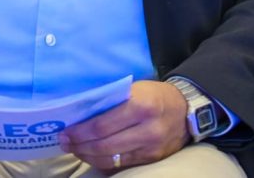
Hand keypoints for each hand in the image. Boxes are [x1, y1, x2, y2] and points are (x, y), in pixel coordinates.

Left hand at [59, 80, 188, 171]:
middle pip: (104, 144)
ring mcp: (150, 147)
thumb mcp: (137, 89)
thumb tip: (82, 113)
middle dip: (79, 145)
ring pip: (110, 158)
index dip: (80, 131)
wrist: (187, 109)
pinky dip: (102, 161)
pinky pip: (121, 164)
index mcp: (141, 105)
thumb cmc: (156, 95)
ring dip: (87, 155)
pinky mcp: (151, 159)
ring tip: (75, 149)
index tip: (66, 131)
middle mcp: (147, 128)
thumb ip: (113, 101)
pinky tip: (92, 155)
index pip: (103, 124)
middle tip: (65, 142)